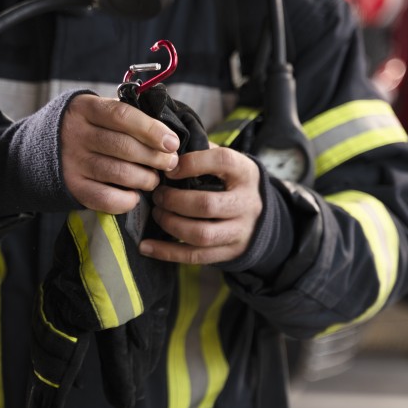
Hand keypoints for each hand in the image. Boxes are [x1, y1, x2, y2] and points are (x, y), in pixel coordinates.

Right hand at [61, 94, 179, 213]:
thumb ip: (128, 117)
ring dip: (146, 179)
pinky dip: (127, 200)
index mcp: (85, 108)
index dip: (152, 129)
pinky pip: (106, 198)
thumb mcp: (98, 111)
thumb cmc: (87, 128)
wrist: (44, 149)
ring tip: (154, 179)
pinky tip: (134, 195)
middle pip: (124, 147)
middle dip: (155, 157)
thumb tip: (167, 136)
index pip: (123, 115)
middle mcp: (76, 134)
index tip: (172, 143)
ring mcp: (72, 162)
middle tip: (170, 163)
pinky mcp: (73, 187)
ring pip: (119, 173)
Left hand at [139, 145, 262, 263]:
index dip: (193, 163)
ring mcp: (240, 231)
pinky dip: (167, 252)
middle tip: (158, 195)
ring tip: (157, 214)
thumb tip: (165, 151)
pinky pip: (195, 256)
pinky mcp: (230, 252)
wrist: (261, 216)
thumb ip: (201, 153)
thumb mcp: (226, 164)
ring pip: (201, 234)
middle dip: (175, 201)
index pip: (222, 161)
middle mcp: (247, 203)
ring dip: (171, 225)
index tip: (169, 169)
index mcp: (245, 173)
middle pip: (207, 204)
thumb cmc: (231, 182)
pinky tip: (147, 246)